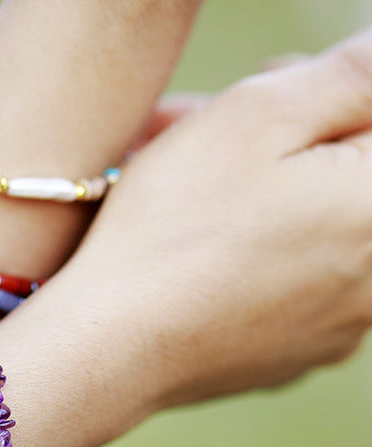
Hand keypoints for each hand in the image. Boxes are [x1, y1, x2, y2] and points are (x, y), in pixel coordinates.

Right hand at [69, 29, 371, 415]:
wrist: (111, 346)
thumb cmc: (171, 231)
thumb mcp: (257, 116)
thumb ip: (348, 76)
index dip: (316, 97)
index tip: (258, 90)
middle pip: (339, 180)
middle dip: (281, 147)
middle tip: (202, 134)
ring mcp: (337, 327)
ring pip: (308, 232)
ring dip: (259, 201)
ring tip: (182, 196)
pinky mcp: (293, 357)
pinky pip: (284, 286)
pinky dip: (248, 259)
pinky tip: (193, 254)